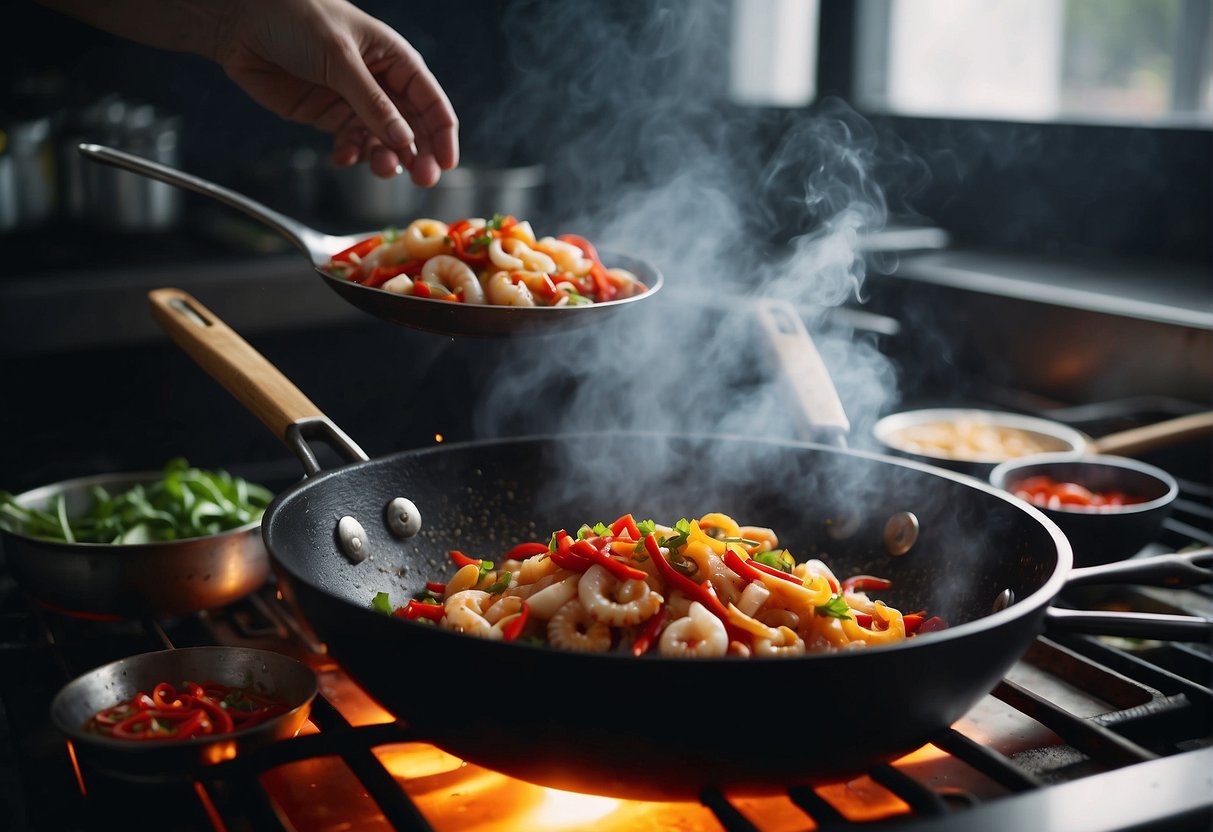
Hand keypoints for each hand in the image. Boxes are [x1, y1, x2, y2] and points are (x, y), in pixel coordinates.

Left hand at [213, 0, 458, 185]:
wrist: (242, 21)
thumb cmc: (295, 18)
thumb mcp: (339, 58)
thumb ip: (371, 102)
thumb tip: (403, 139)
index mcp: (395, 59)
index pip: (431, 101)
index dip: (443, 134)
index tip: (445, 164)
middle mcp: (381, 84)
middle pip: (413, 128)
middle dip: (419, 154)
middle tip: (421, 178)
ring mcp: (356, 102)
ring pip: (384, 142)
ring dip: (385, 158)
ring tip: (380, 166)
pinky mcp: (330, 117)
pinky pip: (351, 144)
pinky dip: (350, 155)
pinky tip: (342, 157)